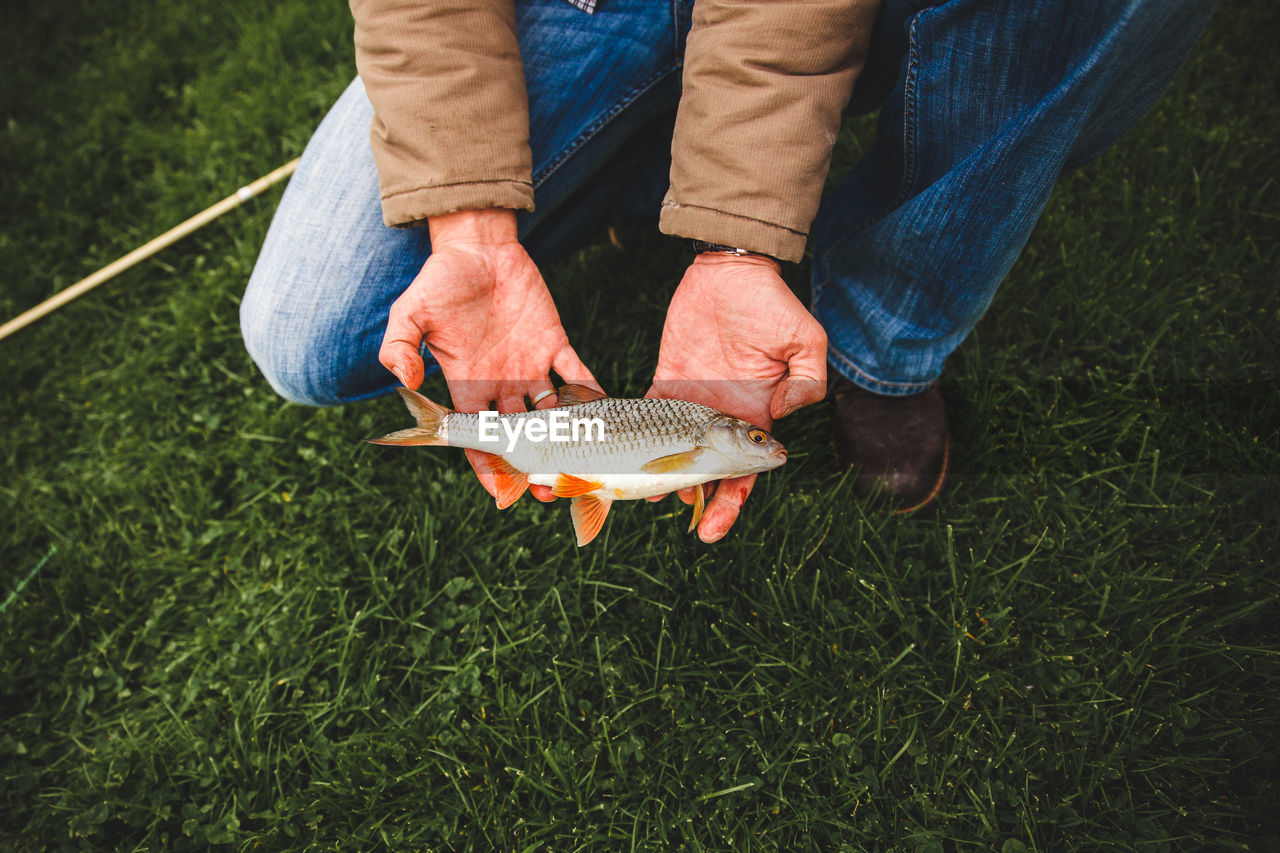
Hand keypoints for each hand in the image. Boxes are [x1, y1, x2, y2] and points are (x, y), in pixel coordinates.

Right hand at [379, 208, 600, 501]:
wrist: (476, 245)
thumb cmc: (439, 281)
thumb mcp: (410, 314)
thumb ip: (400, 348)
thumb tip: (407, 384)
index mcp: (468, 386)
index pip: (481, 439)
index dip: (490, 468)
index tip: (503, 494)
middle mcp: (502, 385)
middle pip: (522, 438)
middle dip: (535, 465)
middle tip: (550, 490)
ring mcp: (530, 366)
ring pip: (552, 415)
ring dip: (566, 438)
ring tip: (581, 461)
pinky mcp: (554, 343)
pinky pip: (575, 374)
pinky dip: (590, 392)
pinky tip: (604, 410)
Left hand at [646, 252, 826, 540]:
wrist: (730, 272)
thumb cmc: (772, 304)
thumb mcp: (805, 340)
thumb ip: (806, 380)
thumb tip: (788, 414)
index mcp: (756, 419)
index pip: (744, 475)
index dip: (731, 503)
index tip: (715, 528)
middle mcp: (722, 421)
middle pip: (709, 476)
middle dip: (703, 506)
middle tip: (693, 530)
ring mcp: (693, 404)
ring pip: (675, 455)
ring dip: (663, 481)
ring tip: (649, 500)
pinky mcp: (667, 383)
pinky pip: (648, 418)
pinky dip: (635, 443)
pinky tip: (623, 465)